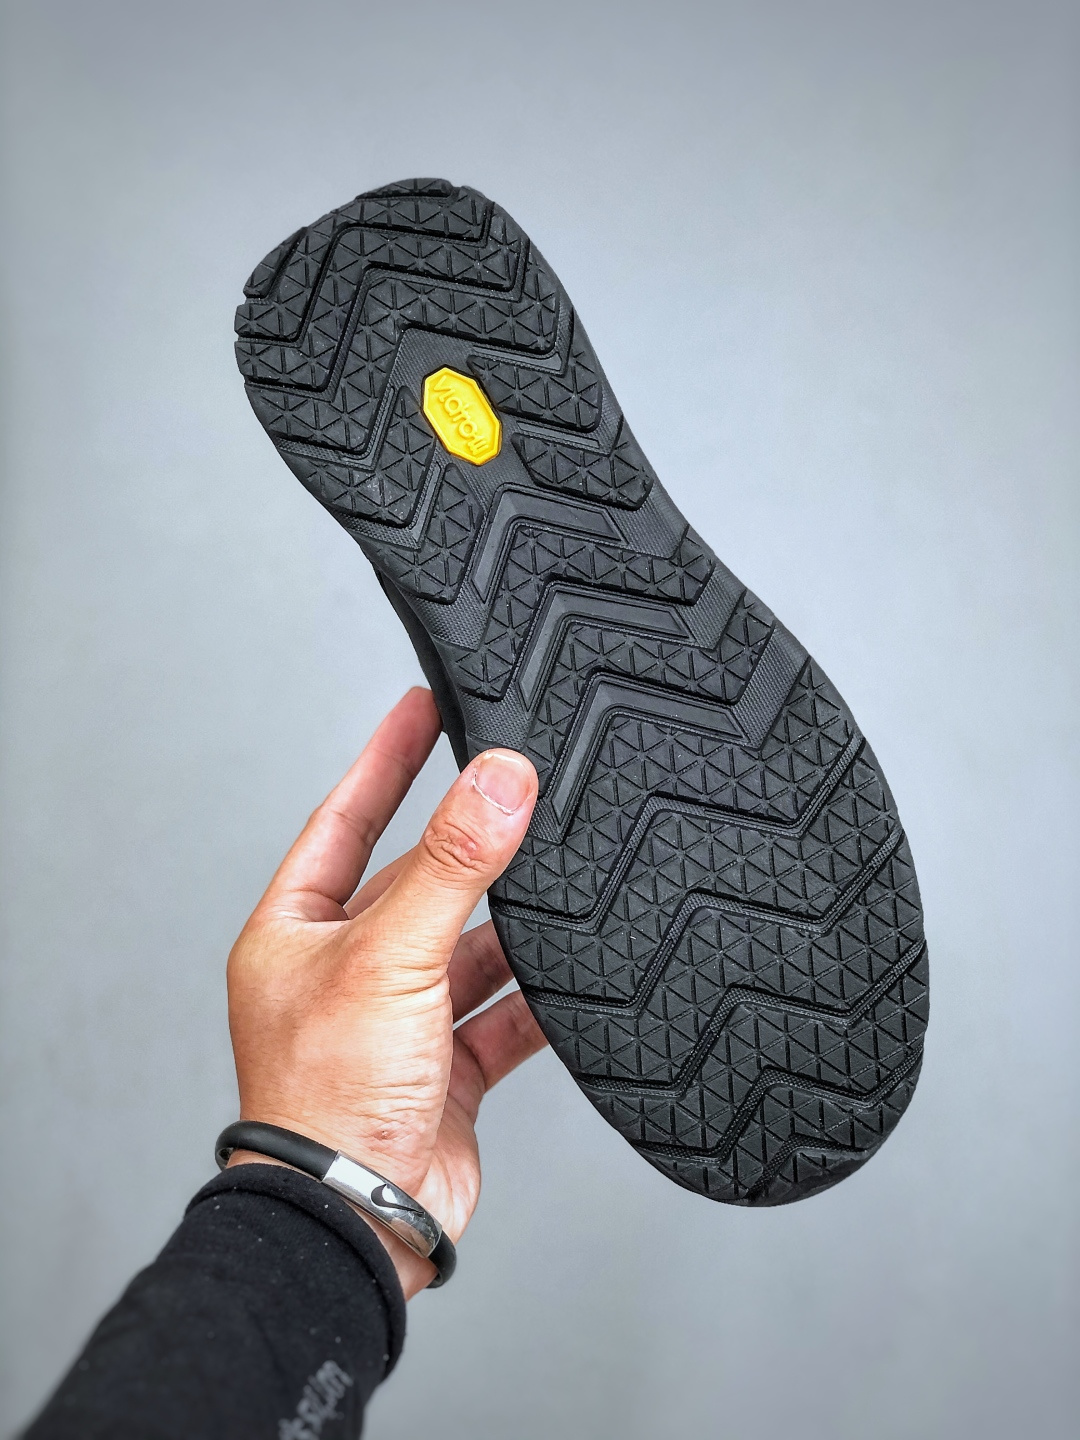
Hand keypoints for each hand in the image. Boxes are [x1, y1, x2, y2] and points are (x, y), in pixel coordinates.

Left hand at [226, 687, 545, 1295]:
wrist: (358, 1223)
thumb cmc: (327, 1100)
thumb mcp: (390, 956)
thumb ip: (453, 866)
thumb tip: (499, 780)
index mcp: (298, 931)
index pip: (345, 817)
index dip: (386, 758)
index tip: (424, 703)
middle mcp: (344, 970)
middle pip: (419, 882)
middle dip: (469, 846)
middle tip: (520, 786)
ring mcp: (397, 1020)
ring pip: (468, 947)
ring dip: (510, 927)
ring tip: (560, 880)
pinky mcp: (444, 1066)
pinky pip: (501, 1013)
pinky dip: (537, 998)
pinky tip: (572, 975)